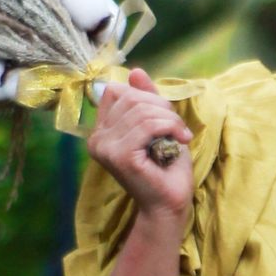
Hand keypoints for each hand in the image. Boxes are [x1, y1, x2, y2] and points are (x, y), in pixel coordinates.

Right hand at [87, 72, 191, 223]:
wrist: (169, 204)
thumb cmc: (166, 168)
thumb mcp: (158, 125)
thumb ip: (146, 99)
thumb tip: (136, 71)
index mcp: (100, 131)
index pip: (117, 91)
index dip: (145, 97)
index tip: (164, 118)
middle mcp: (96, 139)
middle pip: (130, 97)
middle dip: (161, 107)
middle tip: (177, 129)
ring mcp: (105, 147)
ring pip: (142, 110)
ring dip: (170, 120)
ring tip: (180, 137)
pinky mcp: (120, 156)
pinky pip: (148, 125)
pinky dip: (170, 128)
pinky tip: (179, 142)